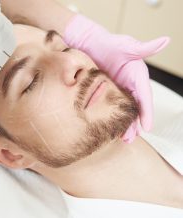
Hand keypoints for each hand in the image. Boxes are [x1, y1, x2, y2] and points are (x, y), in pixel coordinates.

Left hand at [64, 14, 169, 142]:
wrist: (90, 44)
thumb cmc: (108, 43)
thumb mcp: (126, 46)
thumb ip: (145, 48)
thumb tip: (166, 40)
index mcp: (138, 75)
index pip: (145, 96)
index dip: (147, 112)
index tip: (147, 127)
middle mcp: (131, 84)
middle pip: (136, 107)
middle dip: (135, 124)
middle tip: (131, 138)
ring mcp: (120, 89)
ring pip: (125, 110)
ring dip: (125, 124)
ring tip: (124, 138)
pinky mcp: (108, 91)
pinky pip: (113, 107)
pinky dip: (115, 117)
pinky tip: (113, 128)